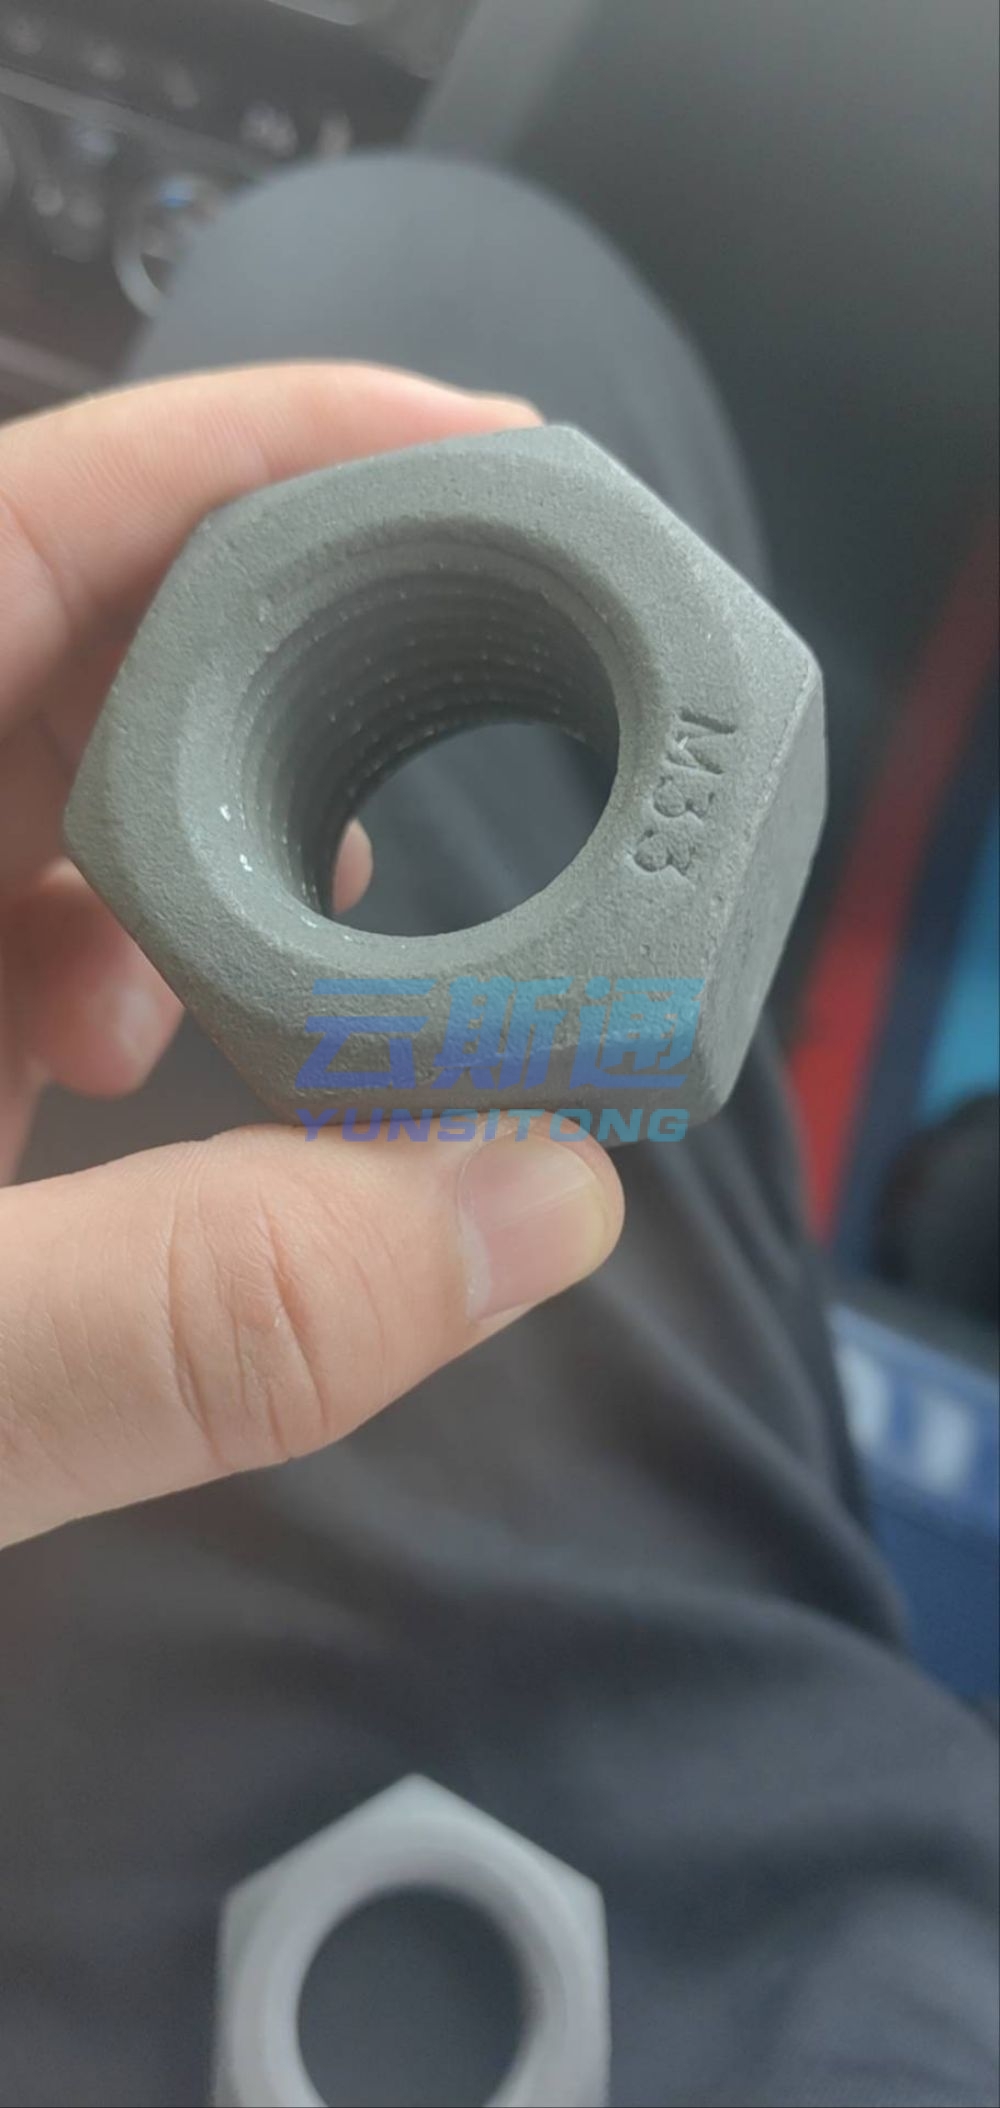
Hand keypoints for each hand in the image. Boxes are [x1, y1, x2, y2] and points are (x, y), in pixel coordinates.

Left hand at [0, 365, 622, 1548]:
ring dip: (199, 830)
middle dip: (283, 674)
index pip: (32, 516)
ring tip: (286, 960)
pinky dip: (102, 943)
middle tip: (453, 759)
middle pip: (68, 630)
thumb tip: (544, 1209)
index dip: (267, 443)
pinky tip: (131, 1053)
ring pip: (35, 770)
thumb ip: (203, 1312)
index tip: (491, 456)